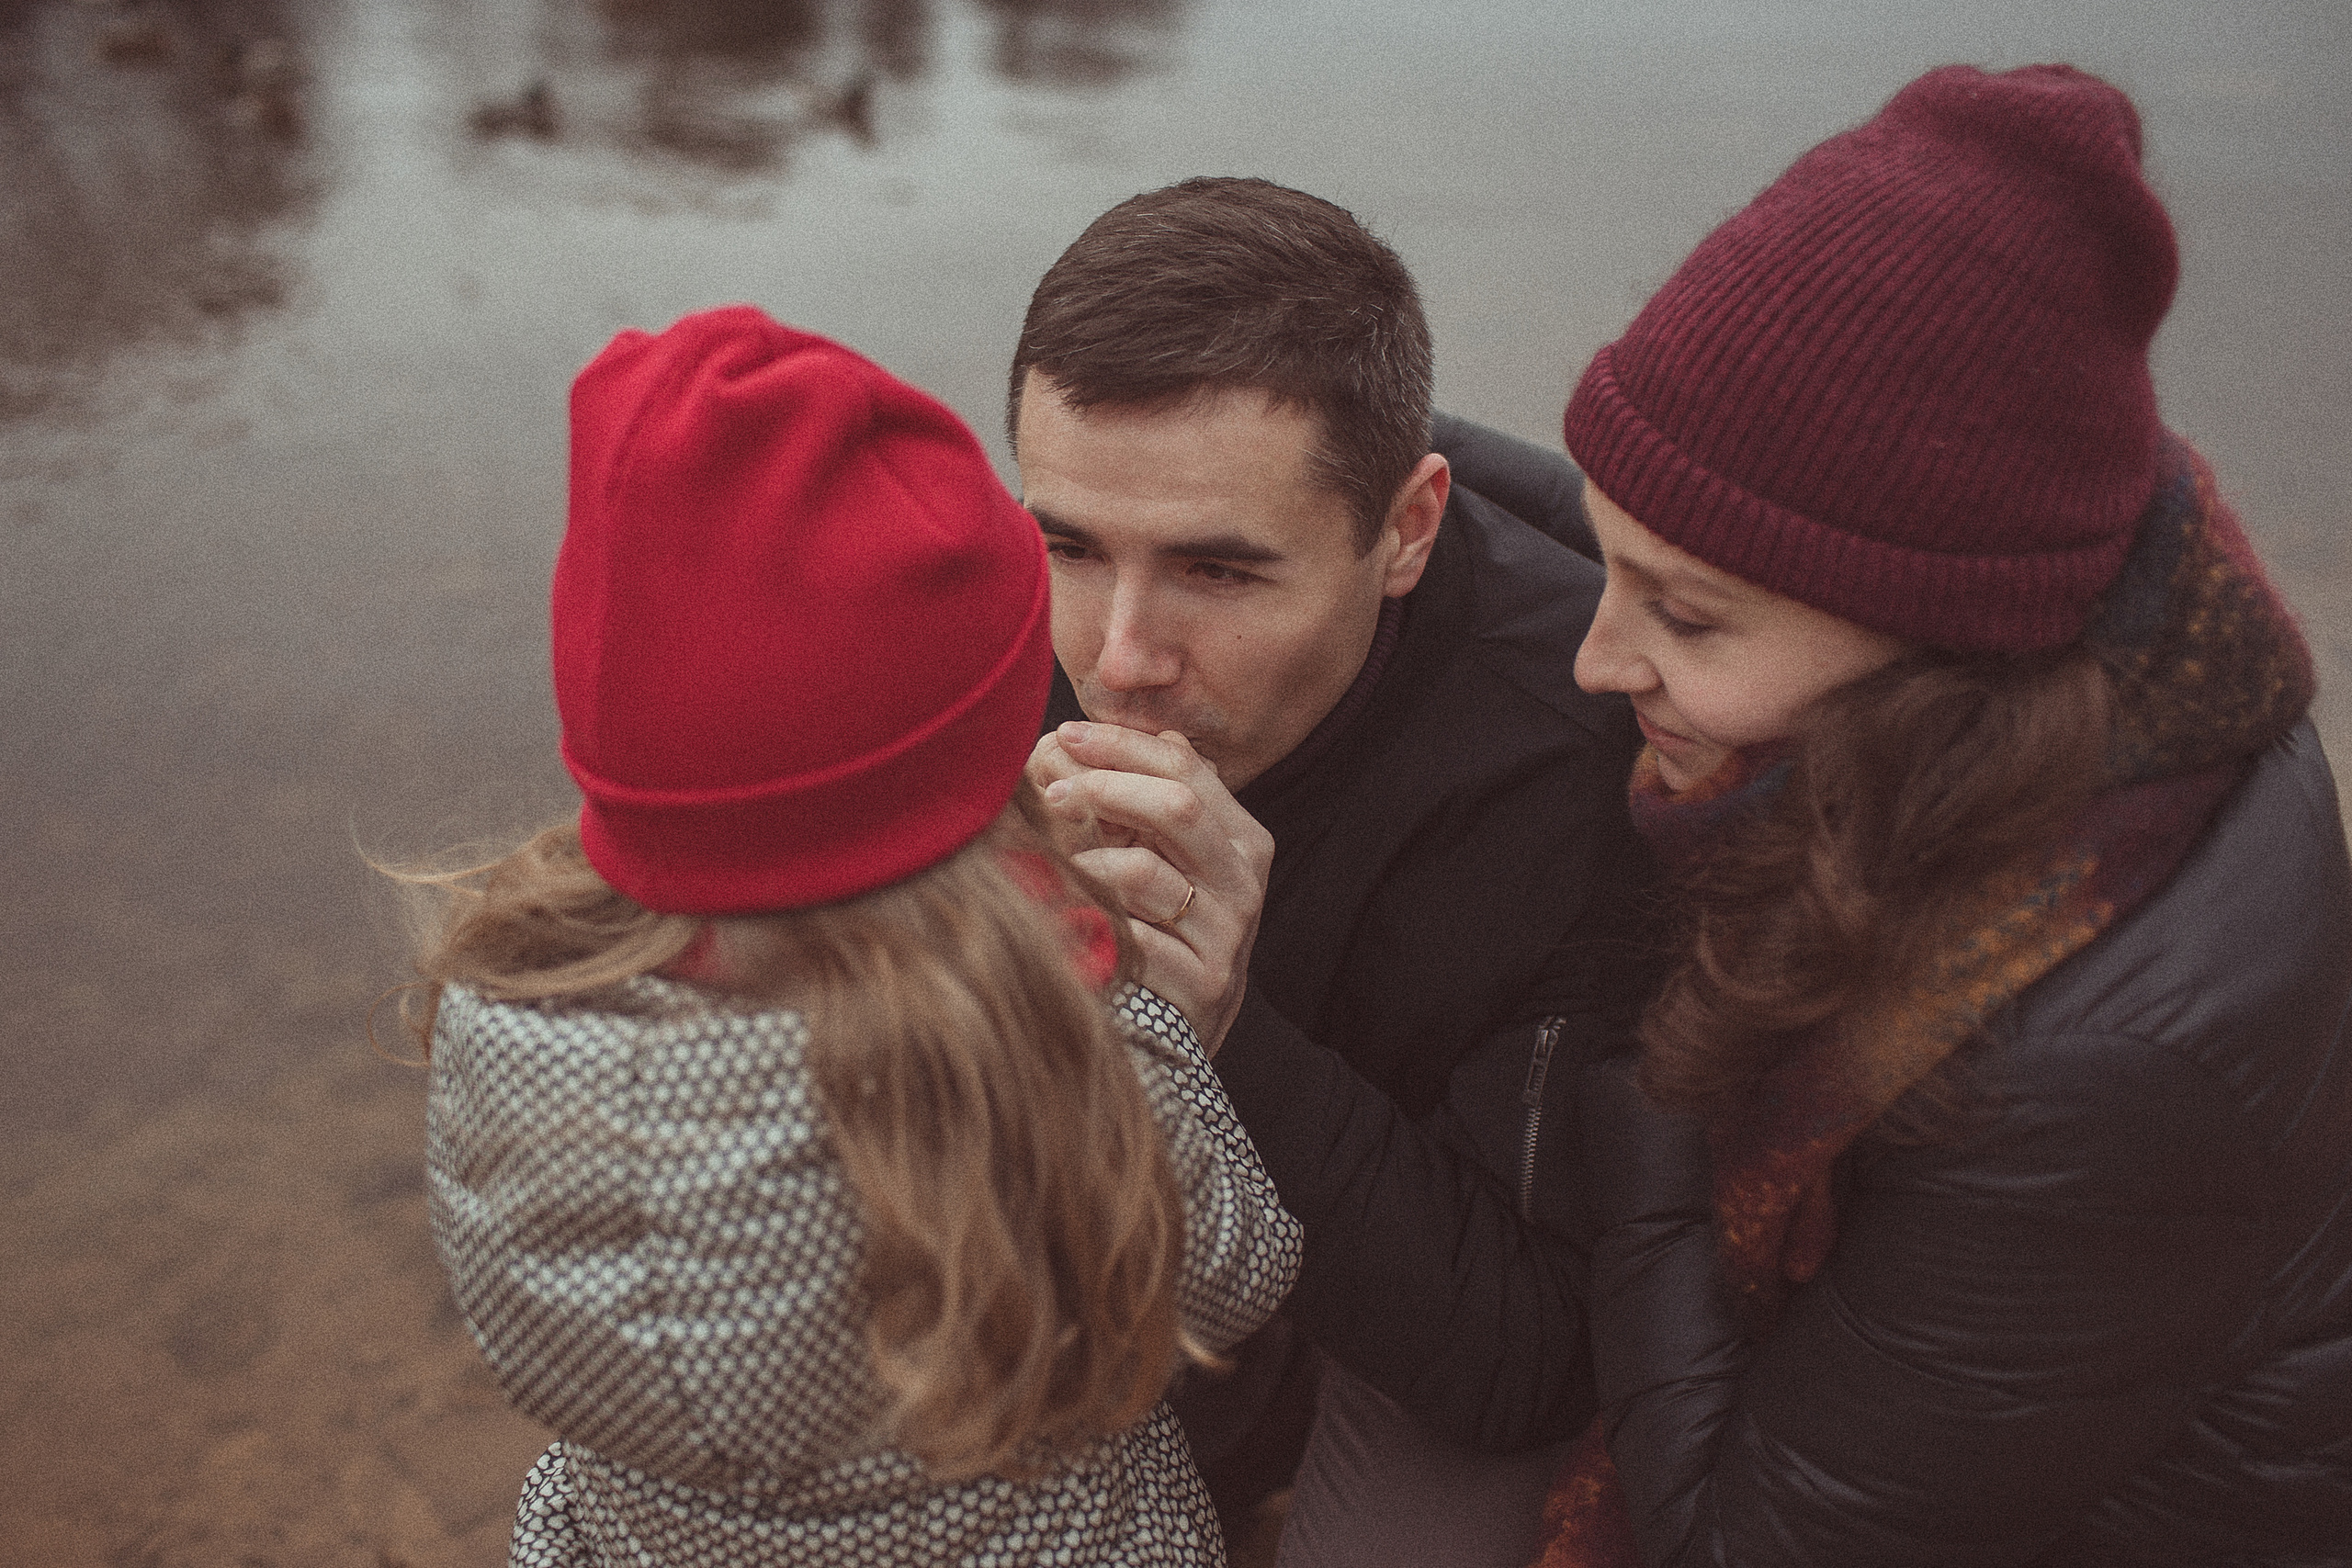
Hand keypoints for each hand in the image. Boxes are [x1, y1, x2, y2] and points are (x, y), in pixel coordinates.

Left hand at [1036, 722, 1273, 1053]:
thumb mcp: (1171, 863)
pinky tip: (1055, 917)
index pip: (1186, 768)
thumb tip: (1142, 735)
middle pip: (1176, 807)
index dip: (1122, 745)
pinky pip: (1132, 940)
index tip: (1063, 735)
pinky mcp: (1202, 983)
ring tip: (1045, 862)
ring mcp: (1227, 935)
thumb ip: (1157, 802)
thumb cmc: (1165, 933)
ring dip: (1082, 862)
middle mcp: (1244, 882)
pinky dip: (1086, 922)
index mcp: (1242, 839)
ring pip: (1146, 873)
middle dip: (1105, 788)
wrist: (1184, 1032)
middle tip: (1051, 791)